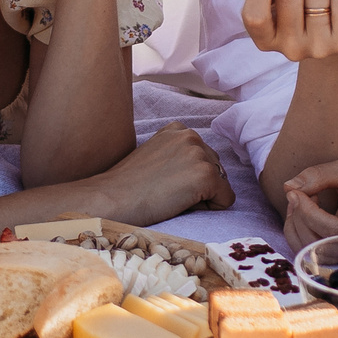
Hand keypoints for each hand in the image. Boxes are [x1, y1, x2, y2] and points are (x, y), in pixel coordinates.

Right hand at [98, 125, 235, 224]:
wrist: (111, 199)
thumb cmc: (127, 186)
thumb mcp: (154, 155)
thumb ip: (177, 155)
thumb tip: (197, 172)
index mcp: (178, 129)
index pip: (202, 157)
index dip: (187, 177)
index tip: (163, 182)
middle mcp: (191, 135)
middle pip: (215, 169)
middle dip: (199, 185)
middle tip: (166, 192)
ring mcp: (200, 154)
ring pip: (221, 184)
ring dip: (202, 196)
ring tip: (171, 197)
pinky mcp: (206, 175)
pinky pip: (226, 199)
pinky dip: (210, 209)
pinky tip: (181, 204)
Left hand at [279, 156, 337, 251]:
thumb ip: (318, 175)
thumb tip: (288, 187)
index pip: (332, 229)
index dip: (307, 211)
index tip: (295, 192)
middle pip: (318, 243)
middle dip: (299, 217)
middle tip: (297, 192)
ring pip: (310, 251)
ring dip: (294, 225)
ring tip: (299, 200)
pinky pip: (309, 251)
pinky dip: (297, 232)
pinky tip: (301, 212)